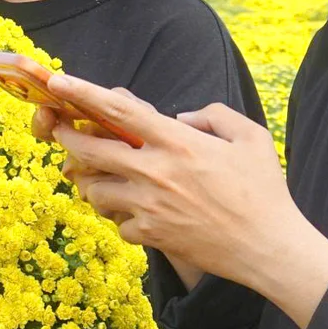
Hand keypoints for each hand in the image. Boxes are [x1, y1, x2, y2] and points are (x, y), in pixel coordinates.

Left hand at [43, 76, 327, 328]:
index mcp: (177, 141)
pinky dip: (123, 217)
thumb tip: (181, 118)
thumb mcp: (250, 137)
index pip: (119, 110)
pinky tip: (138, 214)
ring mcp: (149, 206)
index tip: (59, 81)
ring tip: (104, 178)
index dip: (83, 93)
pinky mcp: (150, 235)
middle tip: (60, 131)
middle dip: (67, 138)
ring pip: (95, 190)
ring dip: (94, 182)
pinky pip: (118, 222)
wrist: (268, 247)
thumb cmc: (263, 190)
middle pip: (90, 150)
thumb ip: (213, 115)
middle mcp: (156, 171)